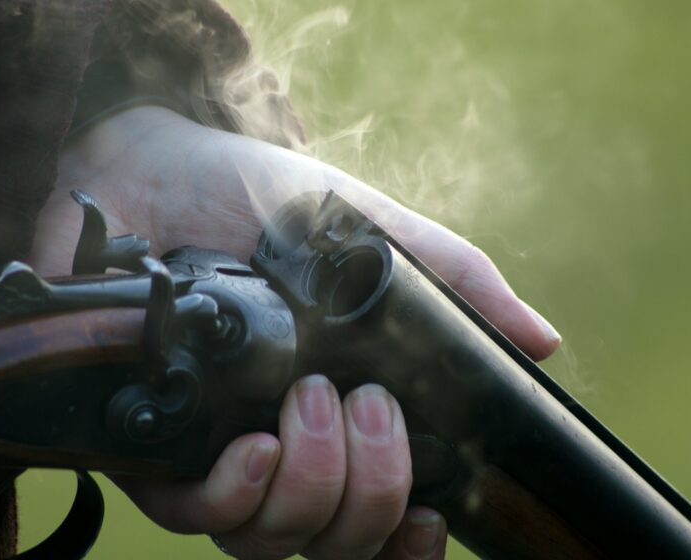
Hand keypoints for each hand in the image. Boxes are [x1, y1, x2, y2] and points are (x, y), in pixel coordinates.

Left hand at [30, 106, 560, 558]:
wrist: (164, 168)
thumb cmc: (267, 204)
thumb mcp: (374, 237)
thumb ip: (454, 287)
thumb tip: (542, 341)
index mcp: (338, 418)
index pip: (376, 523)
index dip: (407, 544)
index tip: (431, 518)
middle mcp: (280, 452)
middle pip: (333, 544)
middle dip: (371, 492)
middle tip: (368, 404)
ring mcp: (213, 455)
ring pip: (271, 542)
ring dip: (313, 485)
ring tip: (313, 399)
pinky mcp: (148, 446)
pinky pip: (193, 516)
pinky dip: (237, 494)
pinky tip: (256, 445)